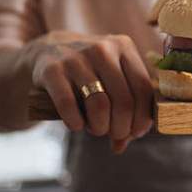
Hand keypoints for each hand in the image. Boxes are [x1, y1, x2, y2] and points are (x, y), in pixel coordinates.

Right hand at [20, 31, 152, 153]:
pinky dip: (75, 123)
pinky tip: (77, 125)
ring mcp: (75, 58)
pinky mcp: (52, 69)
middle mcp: (102, 49)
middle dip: (122, 127)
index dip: (142, 117)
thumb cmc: (90, 72)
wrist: (48, 50)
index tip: (136, 133)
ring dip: (100, 127)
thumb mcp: (112, 79)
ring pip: (99, 105)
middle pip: (124, 101)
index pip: (143, 88)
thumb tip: (121, 144)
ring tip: (96, 128)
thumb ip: (125, 109)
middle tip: (115, 135)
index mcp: (124, 47)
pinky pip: (68, 105)